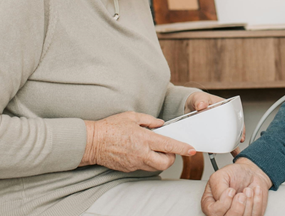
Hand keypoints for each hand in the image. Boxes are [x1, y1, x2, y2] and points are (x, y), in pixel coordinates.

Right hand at [80, 111, 195, 171]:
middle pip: (166, 162)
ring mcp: (135, 162)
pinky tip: (142, 152)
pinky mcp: (129, 168)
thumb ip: (149, 120)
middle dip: (172, 157)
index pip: (169, 145)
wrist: (92, 142)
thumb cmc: (110, 127)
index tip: (191, 150)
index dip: (182, 148)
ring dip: (161, 160)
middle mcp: (142, 153)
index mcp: (144, 138)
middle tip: (169, 149)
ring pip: (156, 167)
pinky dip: (149, 161)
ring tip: (155, 150)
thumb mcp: (131, 116)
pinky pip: (144, 167)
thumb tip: (161, 124)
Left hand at [185, 91, 245, 155]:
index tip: (241, 135)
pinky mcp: (210, 132)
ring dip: (229, 145)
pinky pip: (215, 140)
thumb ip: (200, 100)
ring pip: (226, 136)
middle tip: (236, 146)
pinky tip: (217, 153)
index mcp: (224, 107)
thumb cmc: (197, 100)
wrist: (189, 105)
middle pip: (233, 129)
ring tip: (233, 153)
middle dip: (236, 139)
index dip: (241, 127)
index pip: (237, 117)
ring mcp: (217, 126)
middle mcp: (223, 117)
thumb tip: (201, 105)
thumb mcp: (199, 98)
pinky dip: (216, 147)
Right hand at [201, 158, 271, 215]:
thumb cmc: (235, 174)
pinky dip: (256, 202)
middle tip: (241, 194)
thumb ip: (217, 188)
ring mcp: (236, 215)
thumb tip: (222, 199)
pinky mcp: (249, 215)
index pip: (213, 212)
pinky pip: (254, 215)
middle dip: (237, 207)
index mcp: (210, 203)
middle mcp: (222, 212)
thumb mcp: (221, 175)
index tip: (230, 190)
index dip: (223, 203)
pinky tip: (254, 193)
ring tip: (248, 190)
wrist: (251, 173)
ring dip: (248, 202)